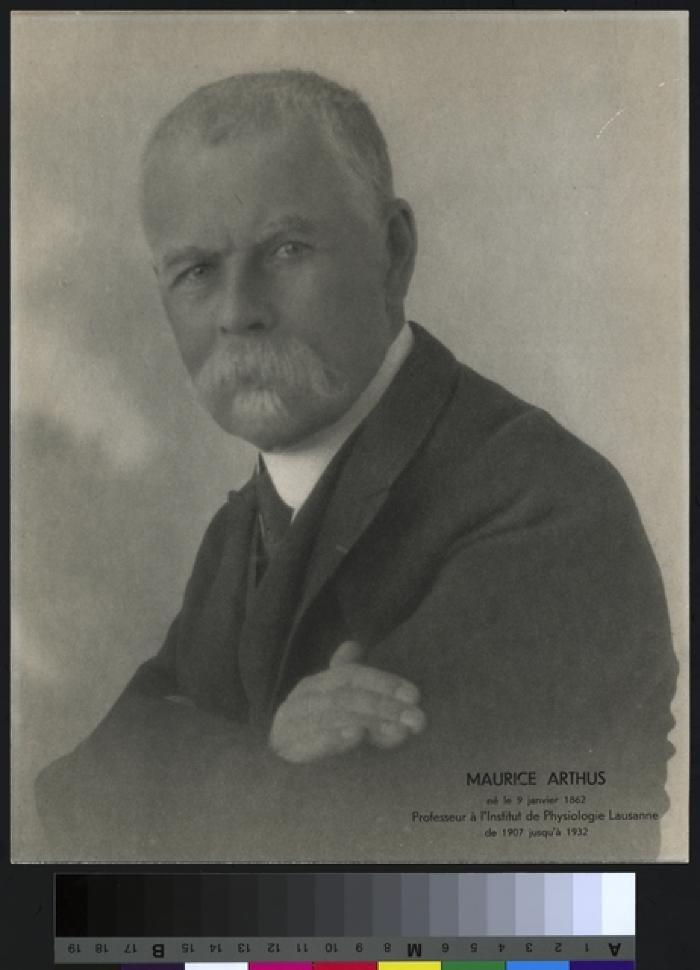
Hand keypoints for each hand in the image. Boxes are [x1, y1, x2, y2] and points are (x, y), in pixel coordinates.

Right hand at [269, 640, 426, 763]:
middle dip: (385, 706)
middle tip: (416, 719)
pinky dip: (333, 737)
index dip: (384, 681)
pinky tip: (355, 735)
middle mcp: (304, 698)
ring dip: (369, 721)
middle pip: (347, 695)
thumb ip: (363, 693)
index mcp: (317, 684)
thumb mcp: (337, 708)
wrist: (271, 761)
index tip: (415, 695)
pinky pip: (309, 741)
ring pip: (333, 715)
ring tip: (397, 728)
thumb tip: (380, 669)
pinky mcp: (287, 749)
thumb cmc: (311, 730)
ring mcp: (293, 723)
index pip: (351, 674)